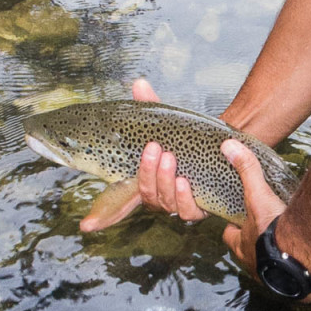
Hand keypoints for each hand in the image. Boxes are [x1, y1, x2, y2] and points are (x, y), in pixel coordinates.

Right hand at [79, 80, 207, 231]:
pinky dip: (185, 197)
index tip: (86, 226)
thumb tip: (139, 84)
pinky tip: (186, 182)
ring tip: (171, 158)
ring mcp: (179, 204)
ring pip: (165, 203)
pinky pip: (188, 211)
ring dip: (165, 180)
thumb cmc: (190, 139)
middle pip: (146, 195)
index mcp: (146, 182)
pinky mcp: (200, 208)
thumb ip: (152, 106)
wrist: (224, 149)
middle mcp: (160, 197)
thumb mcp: (168, 123)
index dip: (101, 218)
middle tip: (154, 149)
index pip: (118, 205)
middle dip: (147, 173)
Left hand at [220, 139, 310, 302]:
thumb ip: (247, 171)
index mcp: (240, 245)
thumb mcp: (259, 196)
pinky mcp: (289, 285)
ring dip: (272, 255)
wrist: (301, 260)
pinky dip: (292, 266)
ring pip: (266, 264)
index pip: (229, 235)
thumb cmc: (275, 230)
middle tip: (265, 228)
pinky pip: (287, 275)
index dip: (234, 226)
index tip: (241, 218)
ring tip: (285, 241)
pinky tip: (302, 257)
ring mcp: (269, 277)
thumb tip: (229, 146)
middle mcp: (251, 264)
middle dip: (253, 241)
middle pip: (247, 251)